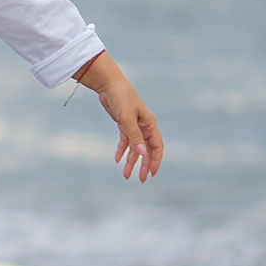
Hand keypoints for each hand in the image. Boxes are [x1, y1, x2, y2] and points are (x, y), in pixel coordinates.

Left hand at [76, 56, 162, 181]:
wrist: (109, 84)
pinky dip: (122, 150)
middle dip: (144, 165)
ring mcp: (134, 125)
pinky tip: (118, 160)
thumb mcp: (127, 118)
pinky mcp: (124, 124)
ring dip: (131, 161)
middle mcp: (144, 126)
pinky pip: (125, 141)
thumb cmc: (121, 98)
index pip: (157, 146)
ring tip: (126, 175)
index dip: (156, 161)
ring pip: (135, 147)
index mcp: (150, 124)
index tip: (152, 174)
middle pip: (147, 150)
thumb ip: (135, 137)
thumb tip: (142, 154)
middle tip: (141, 180)